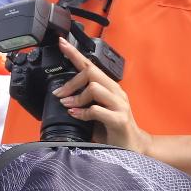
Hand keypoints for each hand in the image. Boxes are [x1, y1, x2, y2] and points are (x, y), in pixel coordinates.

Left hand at [56, 40, 150, 154]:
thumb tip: (61, 97)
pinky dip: (83, 112)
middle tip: (58, 93)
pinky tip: (76, 116)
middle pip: (92, 73)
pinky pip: (97, 110)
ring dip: (77, 97)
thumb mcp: (94, 112)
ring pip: (95, 88)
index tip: (61, 43)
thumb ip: (82, 102)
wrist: (133, 146)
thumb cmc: (110, 129)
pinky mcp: (119, 119)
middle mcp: (115, 92)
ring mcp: (119, 105)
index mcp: (109, 88)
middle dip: (72, 81)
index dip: (75, 54)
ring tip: (68, 106)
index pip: (91, 66)